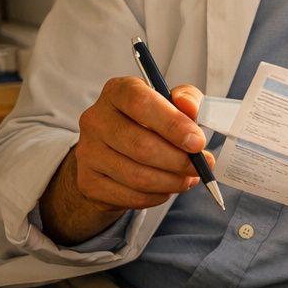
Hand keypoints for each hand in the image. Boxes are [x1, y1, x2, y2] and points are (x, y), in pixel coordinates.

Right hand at [39, 77, 210, 244]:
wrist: (113, 153)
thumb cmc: (150, 123)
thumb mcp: (171, 103)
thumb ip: (186, 100)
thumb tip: (189, 107)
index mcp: (117, 91)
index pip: (140, 102)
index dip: (172, 124)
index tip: (198, 142)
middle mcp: (96, 119)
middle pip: (140, 145)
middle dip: (178, 160)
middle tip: (200, 166)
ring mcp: (87, 152)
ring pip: (137, 175)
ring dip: (171, 181)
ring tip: (189, 178)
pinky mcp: (88, 181)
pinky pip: (130, 195)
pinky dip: (157, 196)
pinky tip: (168, 188)